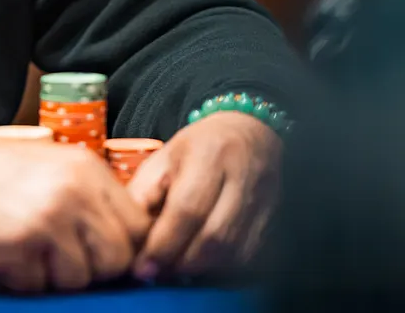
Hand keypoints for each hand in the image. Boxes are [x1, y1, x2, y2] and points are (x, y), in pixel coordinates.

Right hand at [0, 128, 150, 291]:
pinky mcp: (12, 252)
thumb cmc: (2, 169)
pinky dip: (24, 279)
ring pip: (78, 280)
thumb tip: (132, 242)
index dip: (128, 246)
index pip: (139, 226)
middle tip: (69, 257)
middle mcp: (72, 196)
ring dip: (57, 276)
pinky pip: (37, 288)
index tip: (108, 251)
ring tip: (34, 252)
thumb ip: (96, 197)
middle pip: (116, 259)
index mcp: (89, 172)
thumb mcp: (60, 165)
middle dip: (96, 268)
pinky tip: (10, 254)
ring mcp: (43, 225)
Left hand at [126, 110, 281, 280]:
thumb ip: (142, 194)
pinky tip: (203, 264)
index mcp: (210, 153)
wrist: (249, 131)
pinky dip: (222, 268)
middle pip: (213, 237)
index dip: (163, 244)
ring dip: (201, 270)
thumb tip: (130, 239)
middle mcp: (243, 176)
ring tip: (176, 269)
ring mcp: (264, 198)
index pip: (187, 209)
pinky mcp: (274, 217)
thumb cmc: (199, 147)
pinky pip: (249, 256)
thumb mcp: (164, 158)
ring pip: (233, 252)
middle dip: (181, 263)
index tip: (143, 268)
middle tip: (157, 273)